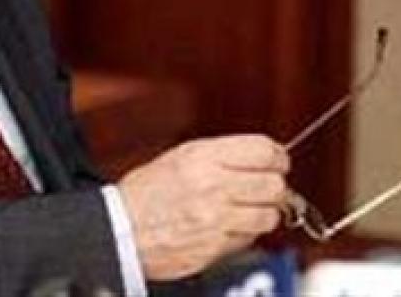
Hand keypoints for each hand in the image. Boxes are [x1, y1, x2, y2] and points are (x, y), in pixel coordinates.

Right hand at [117, 135, 289, 281]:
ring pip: (268, 215)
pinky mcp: (216, 248)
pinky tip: (229, 226)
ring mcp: (216, 220)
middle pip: (273, 185)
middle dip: (275, 186)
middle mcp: (213, 187)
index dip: (278, 157)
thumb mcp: (180, 158)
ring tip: (249, 209)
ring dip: (264, 212)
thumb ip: (222, 157)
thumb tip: (261, 160)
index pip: (263, 151)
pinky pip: (249, 239)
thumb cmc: (146, 194)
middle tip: (268, 187)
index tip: (279, 162)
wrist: (121, 230)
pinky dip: (246, 233)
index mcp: (203, 158)